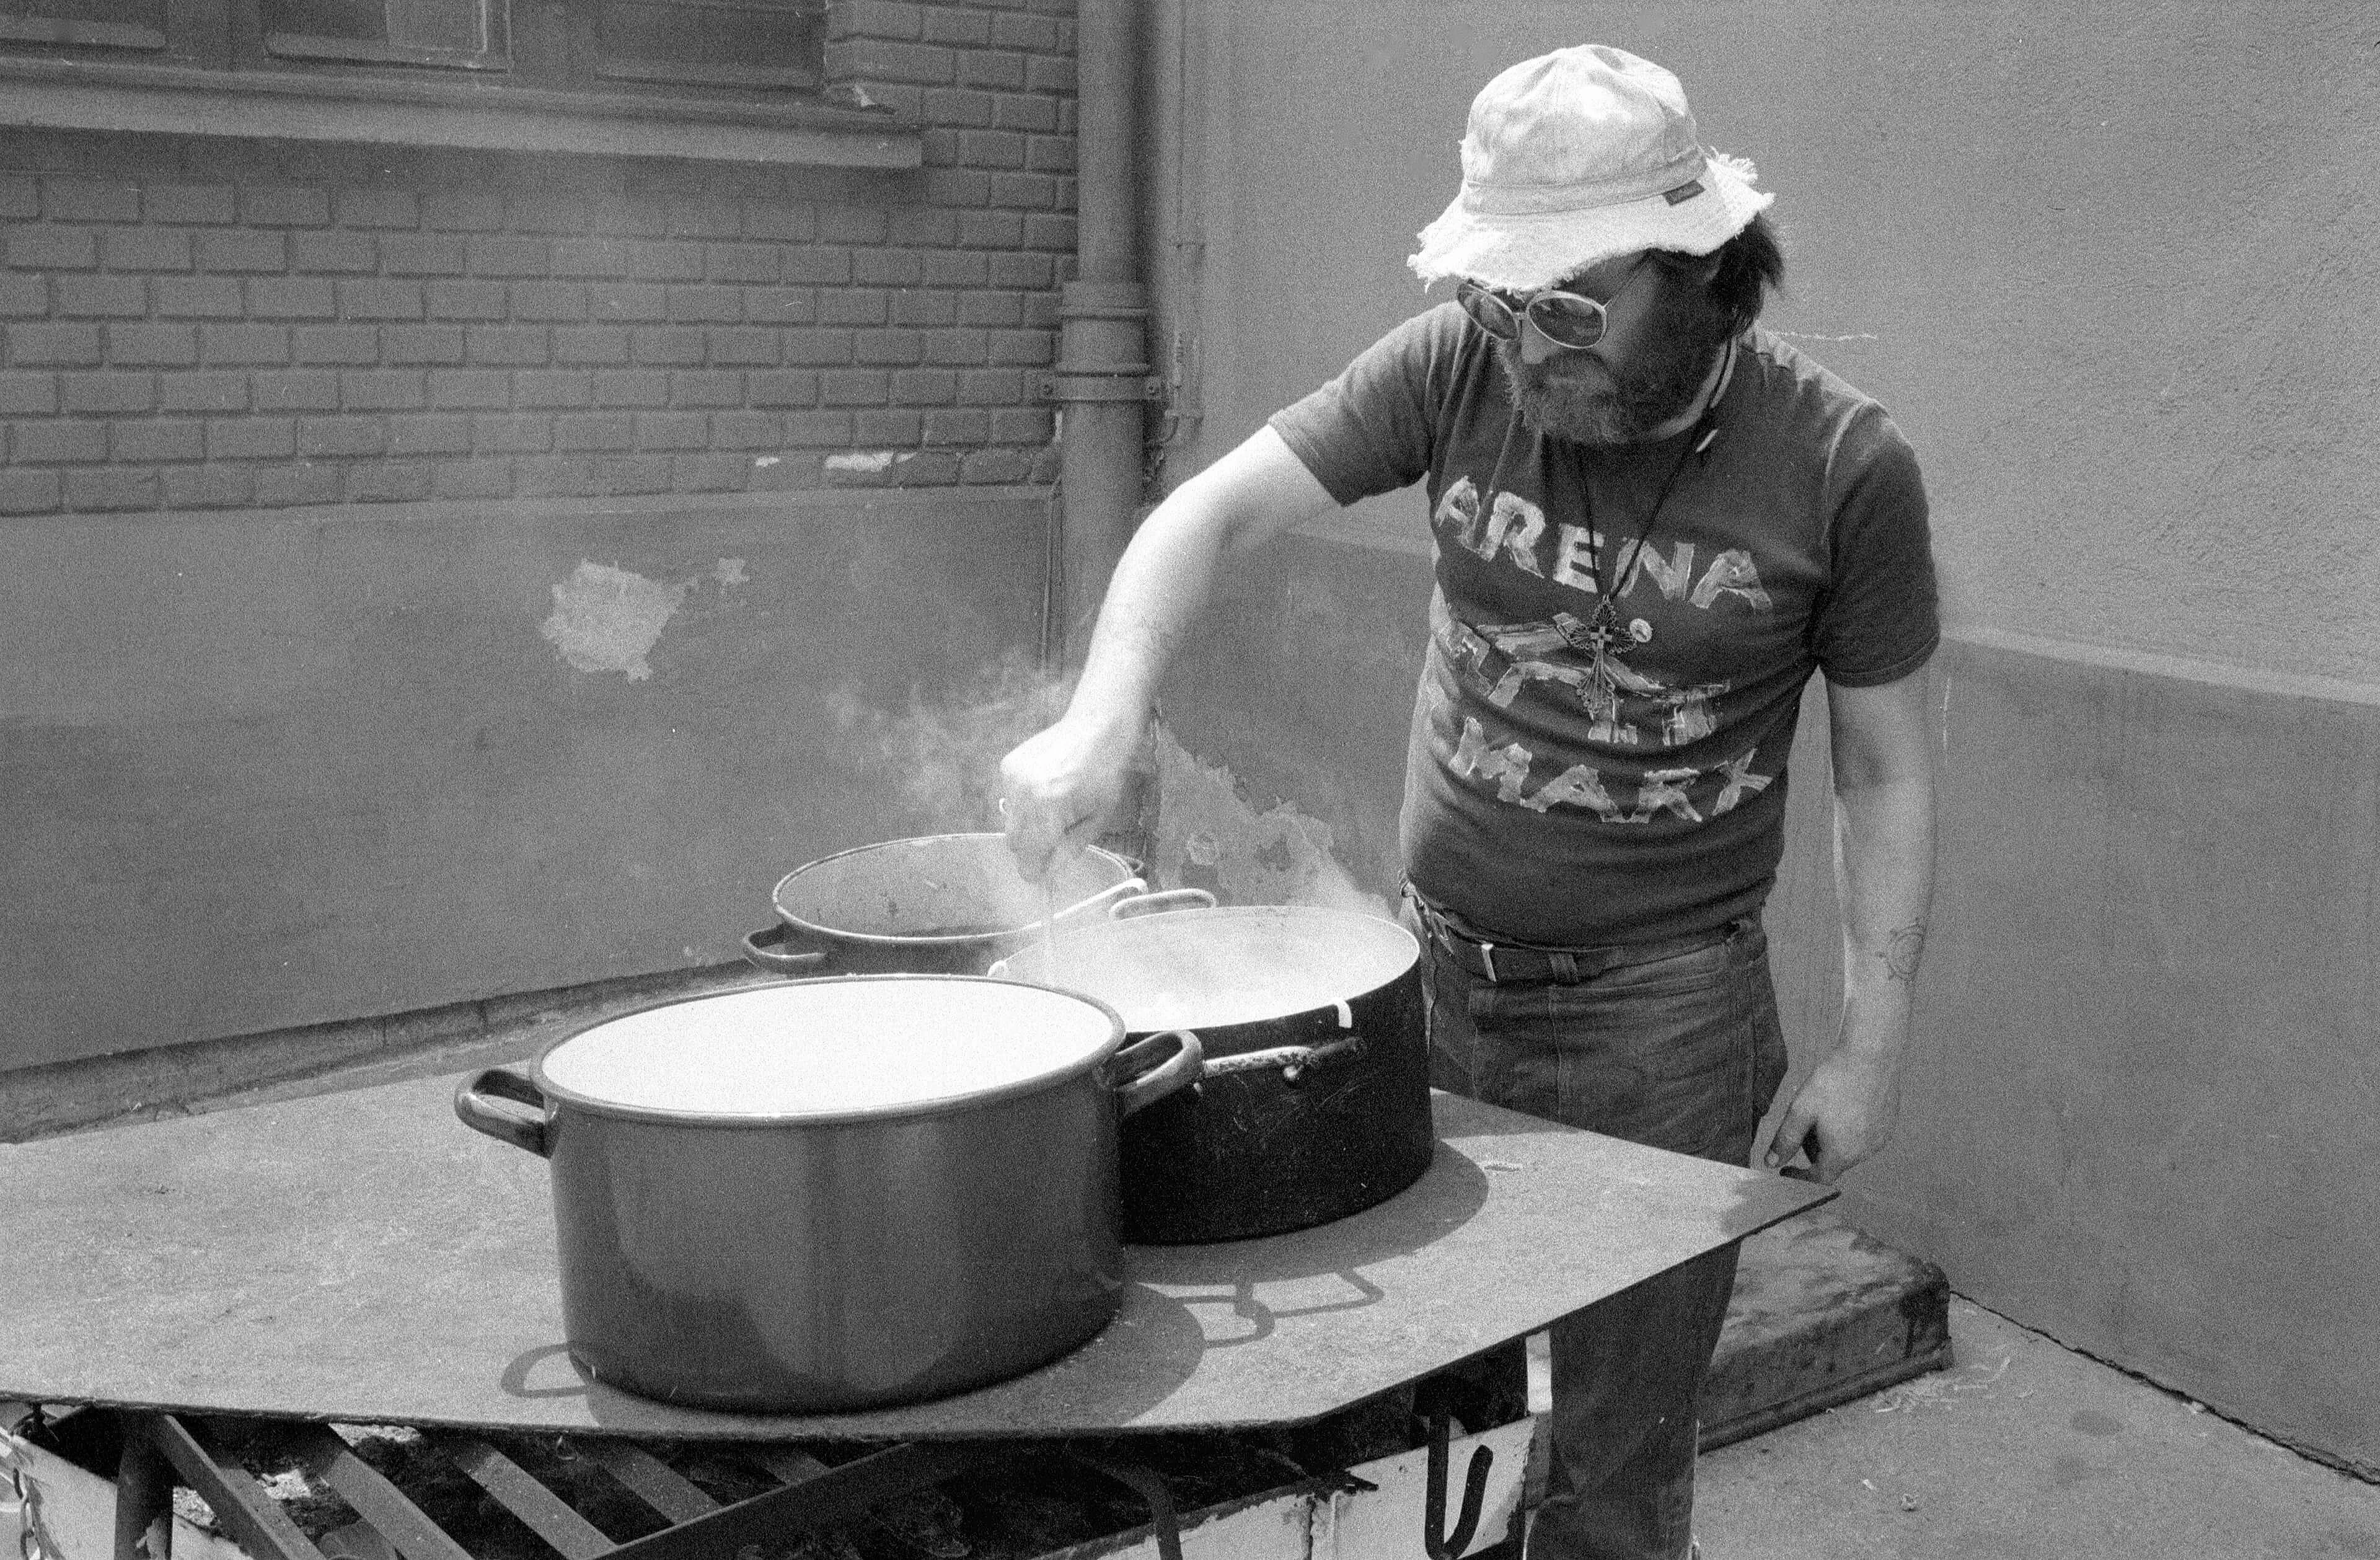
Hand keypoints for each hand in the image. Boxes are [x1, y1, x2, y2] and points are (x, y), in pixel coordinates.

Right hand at [998, 713, 1140, 881]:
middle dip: (1031, 849)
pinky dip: (1024, 803)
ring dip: (1028, 825)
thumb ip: (1071, 847)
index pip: (1029, 855)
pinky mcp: (1008, 765)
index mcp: (1049, 809)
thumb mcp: (1098, 818)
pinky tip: (1045, 789)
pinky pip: (1010, 798)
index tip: (1041, 876)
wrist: (1097, 727)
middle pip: (1015, 841)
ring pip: (1010, 821)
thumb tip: (1051, 869)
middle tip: (1052, 843)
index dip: (1035, 870)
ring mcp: (1012, 777)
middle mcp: (1023, 793)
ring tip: (1054, 809)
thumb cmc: (1106, 773)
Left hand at [1763, 1046, 1900, 1184]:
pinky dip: (1850, 1128)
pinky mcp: (1888, 1125)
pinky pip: (1864, 1136)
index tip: (1787, 1169)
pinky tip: (1844, 1105)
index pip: (1819, 1179)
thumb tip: (1771, 1162)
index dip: (1800, 1177)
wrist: (1871, 1055)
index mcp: (1842, 1153)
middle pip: (1833, 1162)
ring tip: (1826, 1109)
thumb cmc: (1835, 1080)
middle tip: (1806, 1123)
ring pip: (1849, 1148)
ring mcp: (1880, 1139)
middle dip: (1815, 1149)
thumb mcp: (1801, 1110)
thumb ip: (1785, 1139)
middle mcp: (1865, 1152)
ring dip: (1833, 1138)